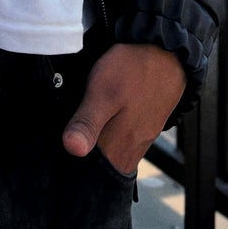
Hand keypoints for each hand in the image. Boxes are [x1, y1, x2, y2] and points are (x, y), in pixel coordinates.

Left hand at [61, 43, 186, 178]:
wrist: (167, 52)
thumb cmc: (133, 70)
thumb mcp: (102, 92)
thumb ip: (87, 122)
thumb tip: (72, 149)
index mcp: (119, 148)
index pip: (93, 176)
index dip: (75, 171)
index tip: (60, 159)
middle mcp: (133, 150)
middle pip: (104, 167)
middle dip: (85, 159)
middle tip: (69, 139)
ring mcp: (142, 138)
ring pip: (114, 153)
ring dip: (98, 146)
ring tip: (83, 128)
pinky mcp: (146, 125)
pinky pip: (125, 140)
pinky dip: (110, 135)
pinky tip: (103, 120)